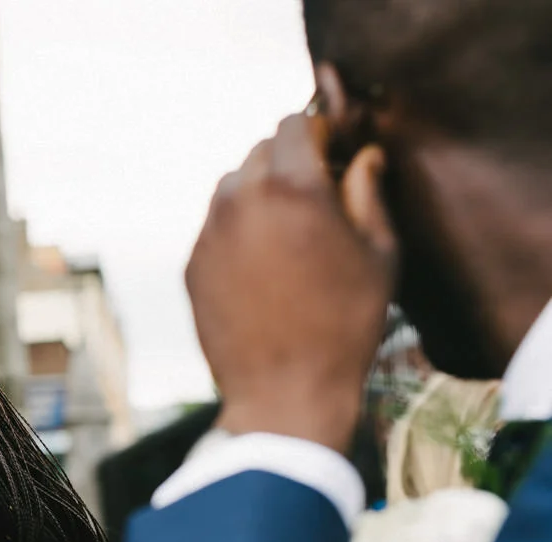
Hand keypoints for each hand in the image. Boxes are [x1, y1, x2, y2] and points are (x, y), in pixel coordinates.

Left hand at [187, 113, 397, 451]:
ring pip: (231, 187)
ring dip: (259, 193)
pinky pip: (215, 227)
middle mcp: (241, 199)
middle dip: (288, 161)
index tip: (333, 153)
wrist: (284, 391)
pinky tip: (264, 265)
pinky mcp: (192, 264)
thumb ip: (369, 193)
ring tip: (289, 231)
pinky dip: (238, 230)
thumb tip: (363, 156)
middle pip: (260, 151)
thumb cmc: (344, 324)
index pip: (294, 123)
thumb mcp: (378, 253)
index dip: (318, 131)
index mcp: (293, 186)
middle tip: (316, 194)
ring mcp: (210, 233)